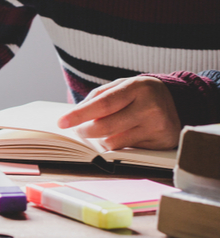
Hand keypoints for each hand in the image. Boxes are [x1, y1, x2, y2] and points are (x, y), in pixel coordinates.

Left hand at [57, 76, 180, 149]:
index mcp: (137, 87)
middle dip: (85, 131)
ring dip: (101, 140)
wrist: (175, 102)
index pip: (103, 104)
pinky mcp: (160, 143)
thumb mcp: (120, 87)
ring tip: (104, 130)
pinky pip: (126, 151)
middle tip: (77, 130)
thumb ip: (97, 98)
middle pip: (106, 127)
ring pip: (114, 142)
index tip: (61, 122)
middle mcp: (150, 107)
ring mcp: (157, 127)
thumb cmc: (137, 94)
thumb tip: (74, 116)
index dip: (80, 114)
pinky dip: (116, 146)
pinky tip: (121, 136)